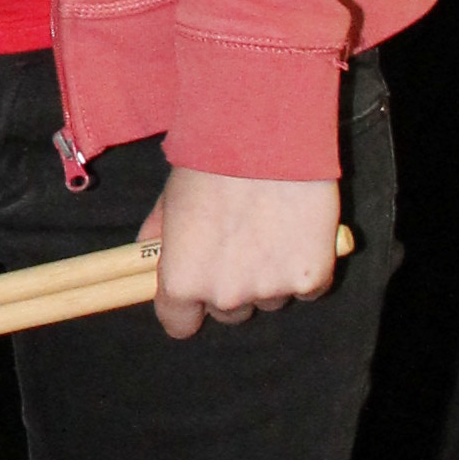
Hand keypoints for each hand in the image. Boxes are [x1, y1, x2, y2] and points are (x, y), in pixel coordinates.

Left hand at [145, 171, 341, 338]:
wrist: (265, 135)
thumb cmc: (210, 162)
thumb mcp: (170, 199)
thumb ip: (160, 236)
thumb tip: (146, 252)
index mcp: (183, 281)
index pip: (179, 324)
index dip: (187, 307)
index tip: (195, 292)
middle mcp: (226, 296)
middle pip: (228, 312)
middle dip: (232, 286)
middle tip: (241, 242)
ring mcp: (271, 289)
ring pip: (269, 298)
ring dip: (270, 275)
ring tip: (272, 227)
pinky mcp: (312, 278)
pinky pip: (307, 288)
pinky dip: (306, 267)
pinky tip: (299, 231)